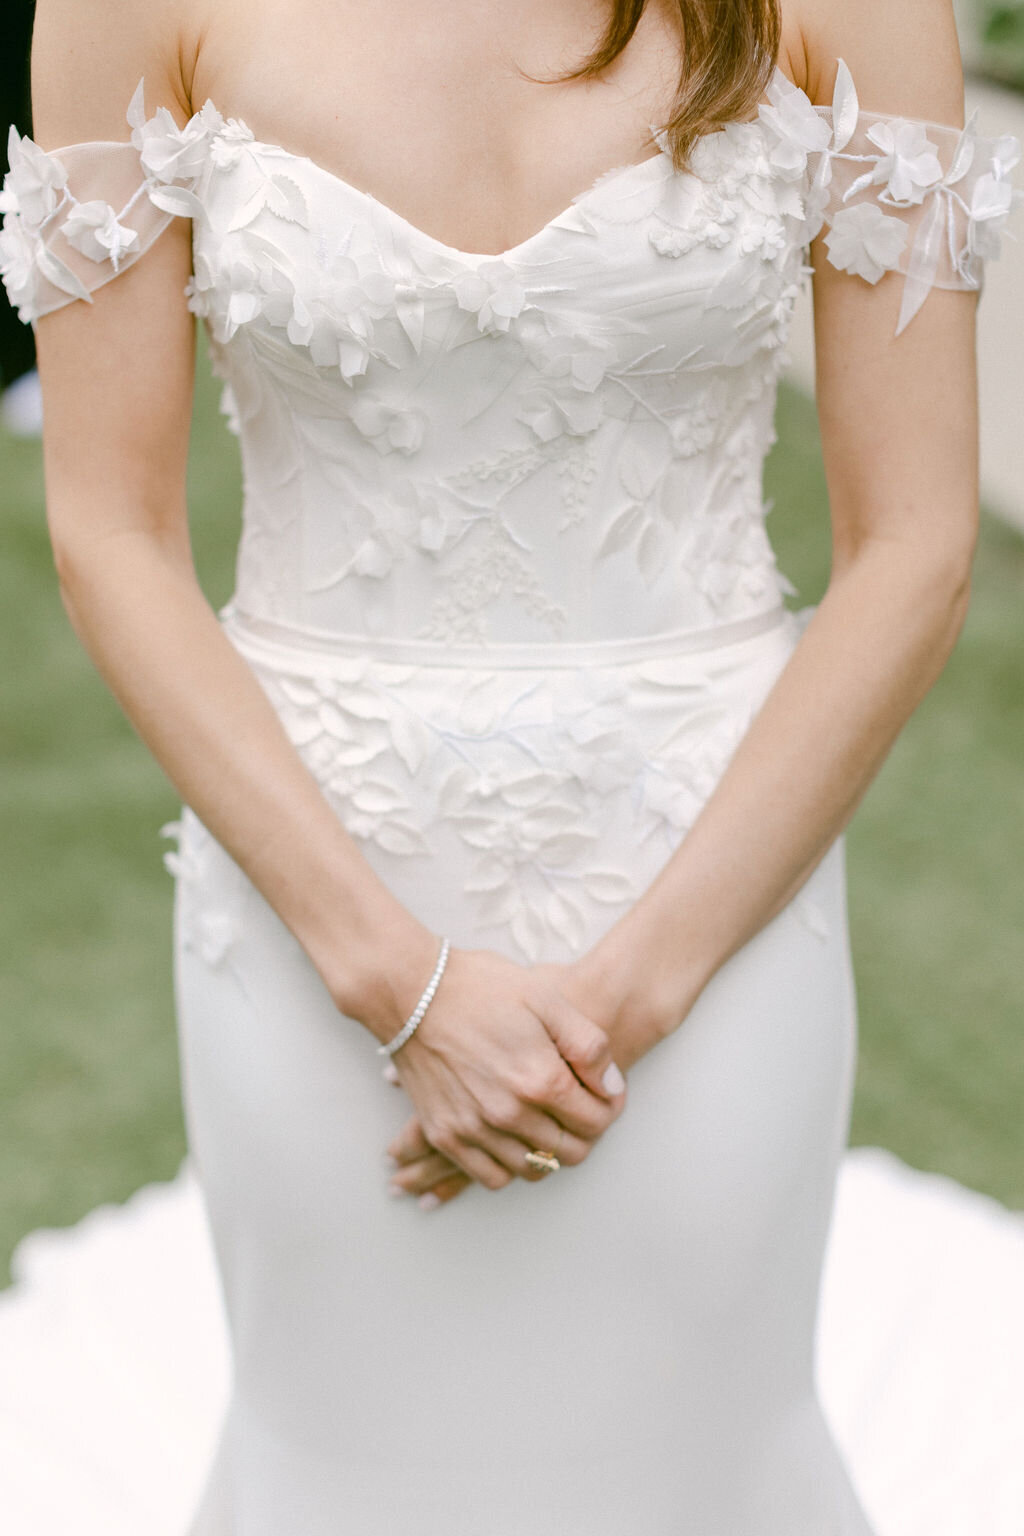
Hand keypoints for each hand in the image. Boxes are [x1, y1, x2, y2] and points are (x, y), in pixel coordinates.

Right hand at [382, 944, 626, 1194]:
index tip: (606, 1094)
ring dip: (551, 1152)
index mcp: (540, 1080)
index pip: (597, 1121)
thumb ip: (588, 1045)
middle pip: (571, 1151)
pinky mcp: (445, 1135)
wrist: (411, 990)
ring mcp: (474, 1129)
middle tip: (582, 1109)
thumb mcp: (547, 998)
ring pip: (534, 1169)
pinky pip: (491, 1177)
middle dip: (586, 1132)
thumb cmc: (481, 987)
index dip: (610, 1108)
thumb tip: (612, 1086)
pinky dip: (511, 1167)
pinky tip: (515, 1141)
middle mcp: (509, 1114)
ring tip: (550, 1124)